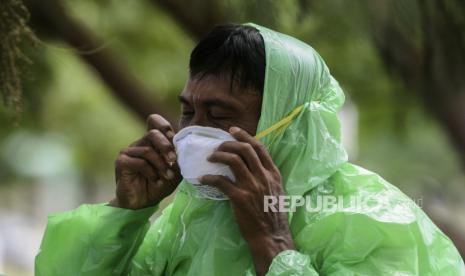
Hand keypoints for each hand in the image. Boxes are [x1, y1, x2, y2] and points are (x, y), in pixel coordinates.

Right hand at [109, 114, 181, 208]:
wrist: (142, 203)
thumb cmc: (159, 185)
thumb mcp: (174, 172)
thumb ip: (178, 160)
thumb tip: (184, 149)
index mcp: (152, 142)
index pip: (154, 122)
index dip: (164, 125)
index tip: (173, 137)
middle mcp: (140, 143)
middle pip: (153, 133)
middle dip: (166, 146)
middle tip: (173, 159)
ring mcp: (129, 151)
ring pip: (148, 150)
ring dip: (161, 164)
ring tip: (167, 176)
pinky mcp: (122, 162)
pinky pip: (139, 162)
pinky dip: (151, 172)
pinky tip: (155, 181)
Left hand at [199, 127, 294, 275]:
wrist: (271, 236)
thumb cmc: (273, 214)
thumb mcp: (276, 190)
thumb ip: (266, 175)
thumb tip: (251, 163)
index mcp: (273, 174)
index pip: (259, 148)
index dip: (245, 136)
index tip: (233, 131)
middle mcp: (263, 177)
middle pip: (245, 150)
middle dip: (228, 144)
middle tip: (217, 146)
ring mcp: (252, 187)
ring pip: (233, 160)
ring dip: (218, 155)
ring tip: (210, 158)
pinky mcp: (239, 198)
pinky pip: (221, 181)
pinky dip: (209, 177)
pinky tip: (203, 178)